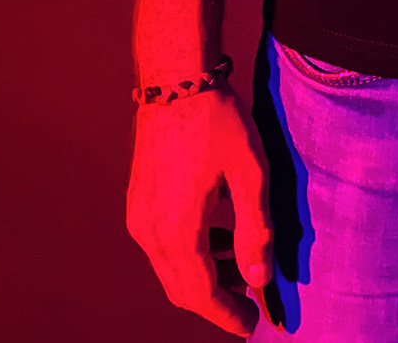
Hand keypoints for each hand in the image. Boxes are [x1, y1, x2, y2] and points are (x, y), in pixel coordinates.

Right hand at [127, 87, 273, 334]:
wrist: (174, 78)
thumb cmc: (217, 120)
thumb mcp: (250, 172)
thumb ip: (255, 229)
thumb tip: (259, 278)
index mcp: (177, 230)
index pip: (201, 294)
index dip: (227, 315)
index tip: (252, 326)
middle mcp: (149, 231)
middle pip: (180, 289)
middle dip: (215, 301)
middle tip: (250, 300)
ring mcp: (139, 216)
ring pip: (169, 268)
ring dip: (202, 276)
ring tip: (240, 264)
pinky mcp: (138, 200)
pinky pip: (161, 245)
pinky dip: (188, 253)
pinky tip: (217, 233)